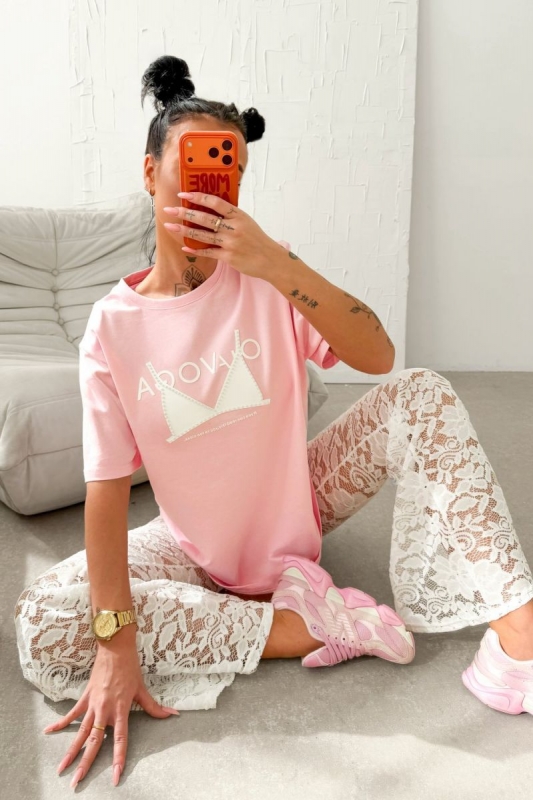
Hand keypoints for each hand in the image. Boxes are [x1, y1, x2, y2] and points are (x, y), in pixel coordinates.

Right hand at [42, 631, 178, 787]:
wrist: (115, 648)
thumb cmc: (130, 668)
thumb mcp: (142, 688)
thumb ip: (154, 706)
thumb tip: (172, 714)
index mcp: (120, 710)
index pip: (120, 740)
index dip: (118, 759)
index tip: (115, 777)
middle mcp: (105, 710)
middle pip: (94, 742)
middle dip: (85, 764)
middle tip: (76, 783)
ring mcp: (93, 704)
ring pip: (80, 733)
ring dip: (70, 752)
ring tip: (61, 769)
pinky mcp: (84, 697)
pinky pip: (72, 714)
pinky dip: (60, 723)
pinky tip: (48, 732)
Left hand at [163, 191, 284, 280]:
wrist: (270, 260)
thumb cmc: (257, 240)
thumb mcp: (246, 222)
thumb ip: (230, 216)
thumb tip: (210, 208)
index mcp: (238, 215)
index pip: (215, 202)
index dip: (197, 197)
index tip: (183, 194)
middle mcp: (234, 228)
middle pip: (204, 218)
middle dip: (184, 213)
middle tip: (169, 210)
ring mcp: (230, 243)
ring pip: (202, 235)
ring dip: (184, 231)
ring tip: (170, 226)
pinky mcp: (228, 257)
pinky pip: (208, 252)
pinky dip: (196, 250)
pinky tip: (185, 247)